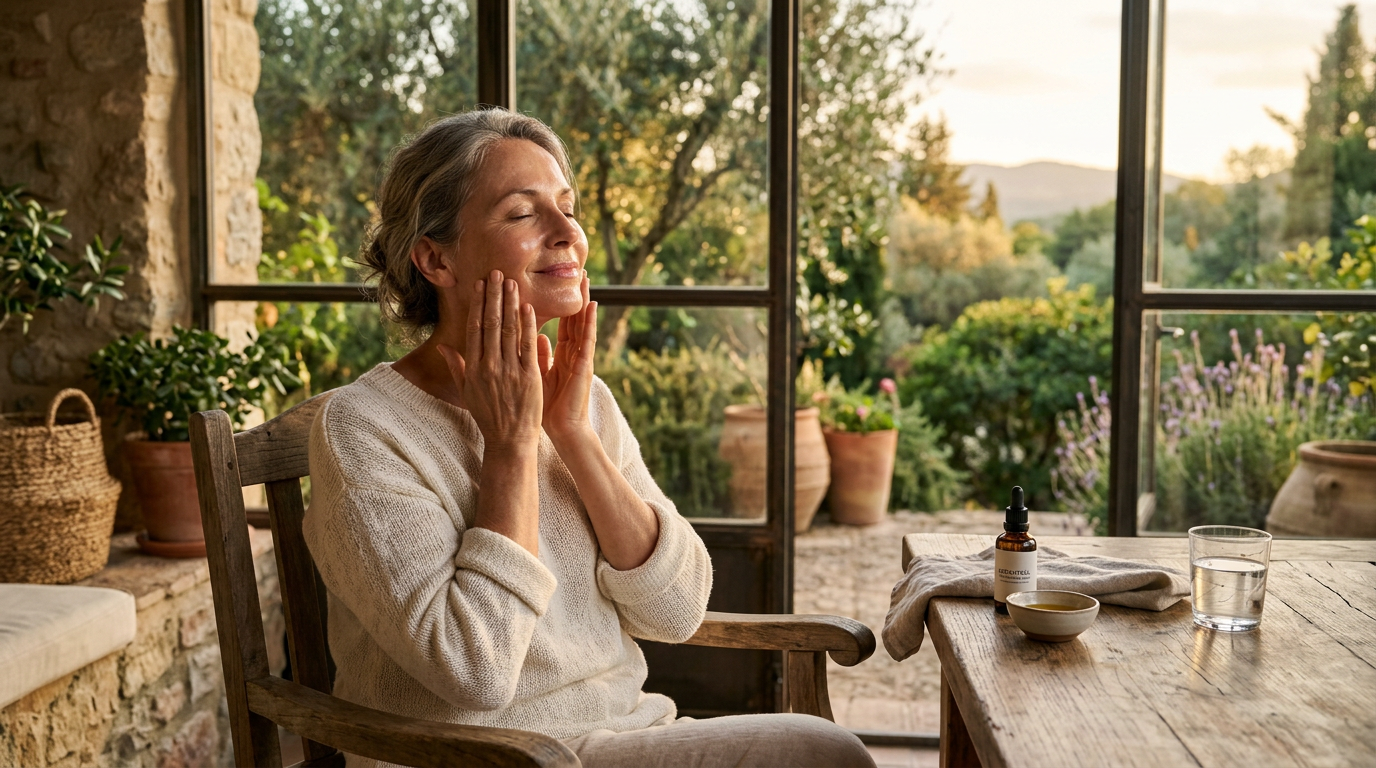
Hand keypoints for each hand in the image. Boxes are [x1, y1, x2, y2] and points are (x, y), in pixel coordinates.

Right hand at [437, 270, 542, 454]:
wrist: (509, 441)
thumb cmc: (488, 416)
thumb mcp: (467, 391)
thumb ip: (456, 366)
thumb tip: (442, 346)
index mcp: (473, 368)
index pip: (475, 328)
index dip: (478, 304)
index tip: (480, 285)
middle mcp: (489, 367)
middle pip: (491, 324)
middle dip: (494, 296)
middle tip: (497, 273)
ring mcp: (509, 371)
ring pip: (509, 330)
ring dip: (510, 303)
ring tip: (511, 282)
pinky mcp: (529, 377)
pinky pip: (528, 346)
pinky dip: (527, 325)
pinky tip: (527, 307)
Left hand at [540, 273, 596, 445]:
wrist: (563, 430)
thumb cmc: (548, 407)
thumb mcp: (539, 376)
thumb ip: (539, 356)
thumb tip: (536, 337)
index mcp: (562, 355)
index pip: (561, 324)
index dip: (561, 304)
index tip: (560, 284)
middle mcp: (573, 353)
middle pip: (574, 318)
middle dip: (576, 295)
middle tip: (578, 270)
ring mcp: (581, 358)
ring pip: (582, 324)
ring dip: (585, 301)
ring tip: (586, 279)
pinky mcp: (584, 366)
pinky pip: (587, 340)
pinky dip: (589, 323)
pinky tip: (592, 306)